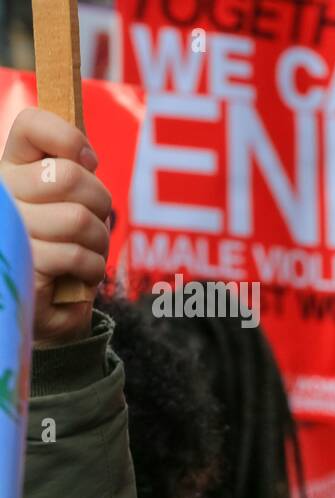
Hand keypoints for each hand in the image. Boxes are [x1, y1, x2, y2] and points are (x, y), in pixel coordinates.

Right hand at [0, 108, 109, 346]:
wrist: (46, 308)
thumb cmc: (61, 249)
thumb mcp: (66, 203)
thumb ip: (71, 173)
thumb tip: (85, 155)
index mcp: (10, 170)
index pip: (32, 126)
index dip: (70, 139)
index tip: (87, 162)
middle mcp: (2, 193)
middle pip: (69, 176)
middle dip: (99, 203)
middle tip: (93, 224)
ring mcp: (8, 229)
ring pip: (78, 218)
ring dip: (97, 241)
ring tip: (86, 254)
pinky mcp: (21, 263)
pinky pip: (76, 255)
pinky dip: (91, 268)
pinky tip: (80, 275)